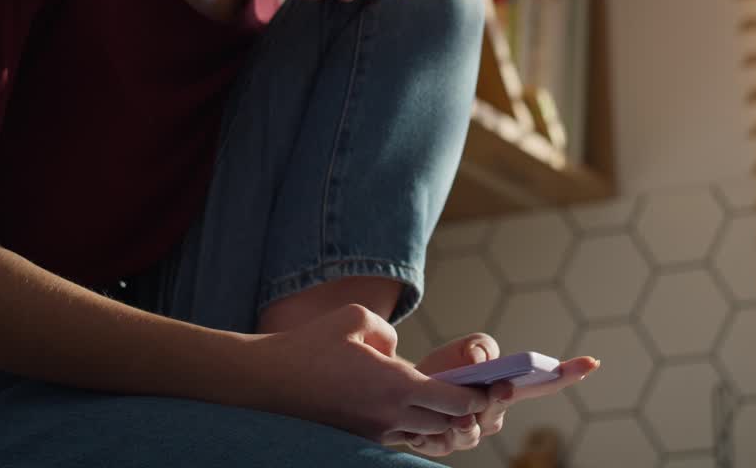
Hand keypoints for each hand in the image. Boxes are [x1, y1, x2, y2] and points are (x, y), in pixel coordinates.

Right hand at [247, 304, 490, 443]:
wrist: (266, 381)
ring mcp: (374, 431)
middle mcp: (390, 416)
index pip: (456, 402)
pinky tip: (416, 410)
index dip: (478, 396)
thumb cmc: (310, 345)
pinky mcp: (359, 438)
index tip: (489, 387)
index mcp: (395, 385)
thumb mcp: (355, 318)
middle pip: (448, 424)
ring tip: (451, 404)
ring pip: (425, 435)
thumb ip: (388, 332)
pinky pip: (401, 437)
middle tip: (480, 395)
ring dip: (442, 423)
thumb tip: (397, 353)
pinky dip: (416, 427)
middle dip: (468, 412)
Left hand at [394, 333, 600, 457]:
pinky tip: (434, 427)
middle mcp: (494, 415)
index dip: (567, 374)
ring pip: (476, 432)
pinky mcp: (444, 443)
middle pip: (504, 409)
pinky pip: (447, 443)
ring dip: (471, 424)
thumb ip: (480, 346)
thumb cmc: (446, 368)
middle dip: (503, 399)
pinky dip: (441, 434)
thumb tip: (484, 360)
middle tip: (503, 387)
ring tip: (463, 416)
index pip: (543, 383)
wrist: (406, 387)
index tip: (590, 362)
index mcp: (507, 389)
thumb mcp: (465, 348)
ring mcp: (471, 431)